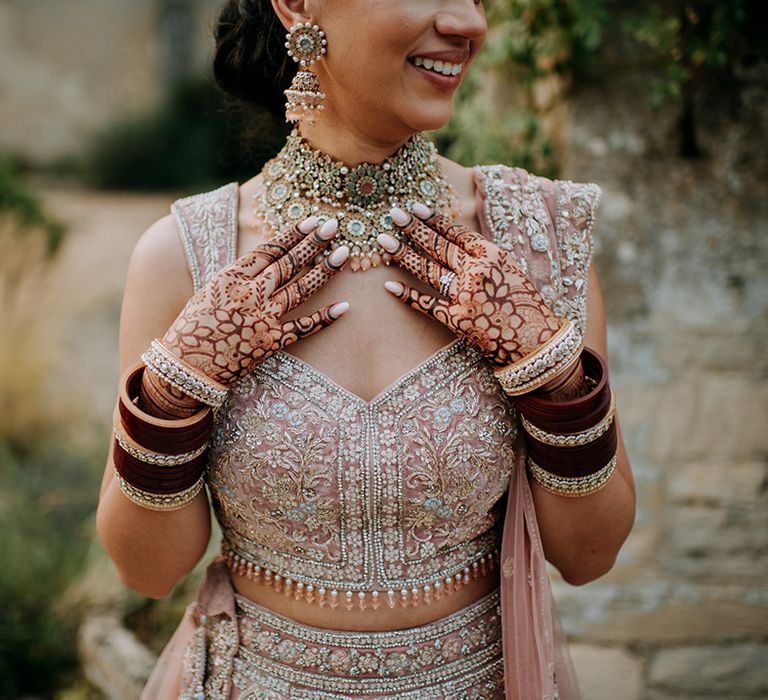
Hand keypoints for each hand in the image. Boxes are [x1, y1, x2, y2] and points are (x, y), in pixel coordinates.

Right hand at [160, 217, 349, 385]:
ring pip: (300, 290)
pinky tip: (344, 306)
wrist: (186, 368)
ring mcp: (262, 319)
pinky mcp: (271, 342)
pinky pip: (303, 328)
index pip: (268, 250)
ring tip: (343, 254)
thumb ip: (237, 277)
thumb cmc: (192, 328)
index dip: (292, 234)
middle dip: (312, 243)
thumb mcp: (209, 291)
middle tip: (334, 226)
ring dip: (324, 271)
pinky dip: (325, 318)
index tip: (310, 221)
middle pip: (288, 264)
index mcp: (230, 278)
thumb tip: (262, 260)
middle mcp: (249, 295)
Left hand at [379, 206, 561, 366]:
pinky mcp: (457, 320)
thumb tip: (455, 241)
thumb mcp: (510, 270)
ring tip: (384, 242)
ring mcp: (465, 296)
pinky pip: (427, 304)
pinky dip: (408, 295)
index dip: (433, 220)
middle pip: (438, 247)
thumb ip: (484, 256)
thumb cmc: (524, 304)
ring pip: (428, 270)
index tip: (415, 208)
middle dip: (413, 229)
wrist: (537, 342)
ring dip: (404, 255)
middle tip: (393, 215)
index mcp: (492, 255)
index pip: (456, 233)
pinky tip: (390, 285)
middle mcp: (477, 272)